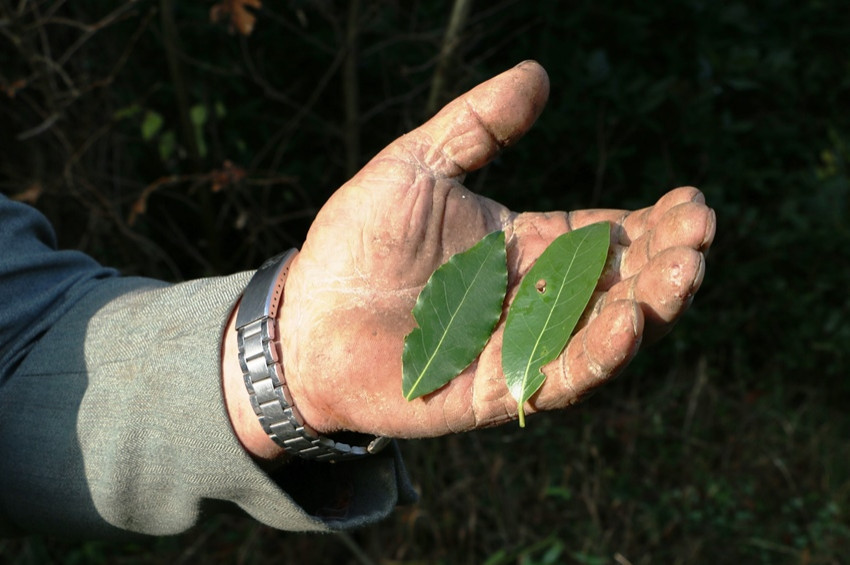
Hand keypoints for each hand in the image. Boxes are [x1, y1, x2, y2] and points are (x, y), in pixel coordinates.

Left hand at [222, 61, 714, 457]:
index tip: (692, 201)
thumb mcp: (417, 166)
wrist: (304, 318)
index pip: (607, 235)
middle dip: (666, 260)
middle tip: (701, 234)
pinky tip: (629, 320)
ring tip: (685, 272)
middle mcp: (535, 298)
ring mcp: (520, 346)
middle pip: (620, 282)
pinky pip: (560, 374)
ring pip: (605, 331)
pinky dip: (600, 353)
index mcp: (527, 245)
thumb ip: (478, 126)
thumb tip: (540, 73)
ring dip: (650, 305)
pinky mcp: (499, 390)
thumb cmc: (356, 241)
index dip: (653, 222)